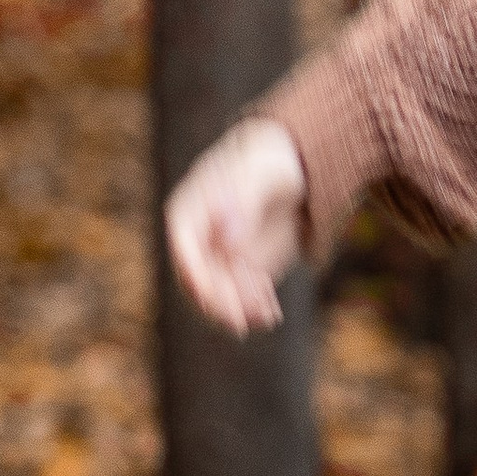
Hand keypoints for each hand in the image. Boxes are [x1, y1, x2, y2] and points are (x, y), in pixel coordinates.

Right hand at [165, 116, 305, 335]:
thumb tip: (225, 238)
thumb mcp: (264, 172)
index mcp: (191, 208)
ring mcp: (219, 256)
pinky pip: (239, 297)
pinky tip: (272, 312)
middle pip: (198, 278)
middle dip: (220, 301)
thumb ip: (244, 200)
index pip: (183, 245)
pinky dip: (253, 309)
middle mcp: (199, 238)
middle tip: (246, 315)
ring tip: (267, 311)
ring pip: (218, 294)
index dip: (193, 273)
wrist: (293, 166)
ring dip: (239, 308)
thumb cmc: (272, 160)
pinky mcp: (241, 269)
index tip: (209, 297)